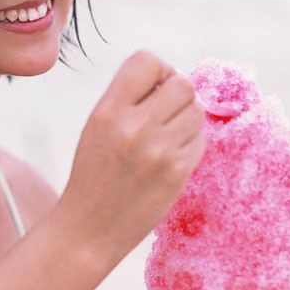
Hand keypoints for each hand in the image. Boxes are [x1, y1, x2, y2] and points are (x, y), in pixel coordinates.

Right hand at [59, 51, 204, 266]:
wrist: (89, 229)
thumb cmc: (93, 175)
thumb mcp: (96, 127)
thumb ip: (129, 99)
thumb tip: (172, 78)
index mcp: (108, 110)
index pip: (147, 60)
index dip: (158, 71)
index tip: (153, 89)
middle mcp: (134, 126)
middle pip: (182, 84)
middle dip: (177, 96)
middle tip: (164, 115)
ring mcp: (158, 150)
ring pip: (196, 111)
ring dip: (186, 121)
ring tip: (164, 139)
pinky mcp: (177, 172)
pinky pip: (200, 140)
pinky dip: (189, 145)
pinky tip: (168, 159)